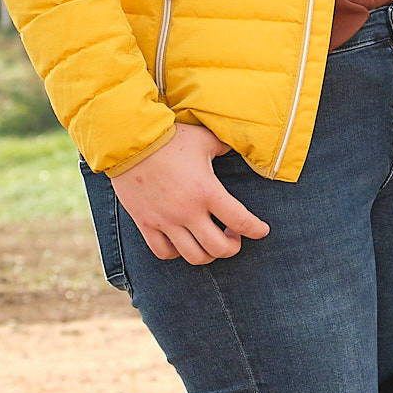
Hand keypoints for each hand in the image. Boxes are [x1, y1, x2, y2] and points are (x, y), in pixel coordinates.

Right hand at [111, 123, 270, 263]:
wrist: (130, 141)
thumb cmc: (170, 137)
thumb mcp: (204, 139)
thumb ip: (224, 147)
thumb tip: (236, 147)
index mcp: (207, 191)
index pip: (241, 221)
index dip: (256, 230)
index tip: (262, 230)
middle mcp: (188, 211)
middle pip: (219, 248)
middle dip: (233, 247)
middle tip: (233, 235)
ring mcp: (165, 221)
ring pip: (193, 256)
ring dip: (208, 254)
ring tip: (210, 241)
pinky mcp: (146, 223)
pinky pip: (164, 252)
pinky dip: (177, 253)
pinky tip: (183, 241)